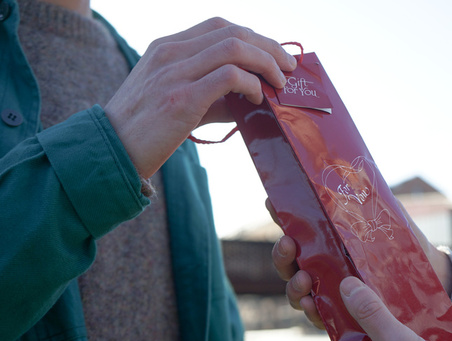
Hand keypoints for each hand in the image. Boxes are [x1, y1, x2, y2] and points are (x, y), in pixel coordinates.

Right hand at [105, 18, 296, 177]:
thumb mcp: (174, 97)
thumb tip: (252, 96)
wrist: (111, 152)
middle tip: (289, 68)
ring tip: (279, 83)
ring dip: (266, 63)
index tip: (274, 54)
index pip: (219, 26)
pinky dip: (251, 84)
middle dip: (269, 47)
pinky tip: (257, 99)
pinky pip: (229, 76)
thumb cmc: (146, 129)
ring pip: (235, 48)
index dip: (253, 37)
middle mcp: (170, 52)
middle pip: (233, 32)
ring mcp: (174, 72)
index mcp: (167, 47)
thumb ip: (212, 92)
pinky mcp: (181, 98)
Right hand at [268, 199, 451, 330]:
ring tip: (302, 279)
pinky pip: (319, 316)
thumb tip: (350, 170)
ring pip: (298, 291)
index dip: (281, 217)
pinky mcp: (341, 315)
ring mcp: (328, 291)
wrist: (428, 275)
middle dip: (281, 254)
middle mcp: (320, 266)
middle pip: (288, 262)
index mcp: (325, 240)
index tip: (273, 204)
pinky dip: (311, 310)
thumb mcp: (381, 217)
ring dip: (293, 284)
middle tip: (288, 243)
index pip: (297, 229)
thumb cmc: (400, 242)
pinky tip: (312, 303)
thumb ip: (362, 201)